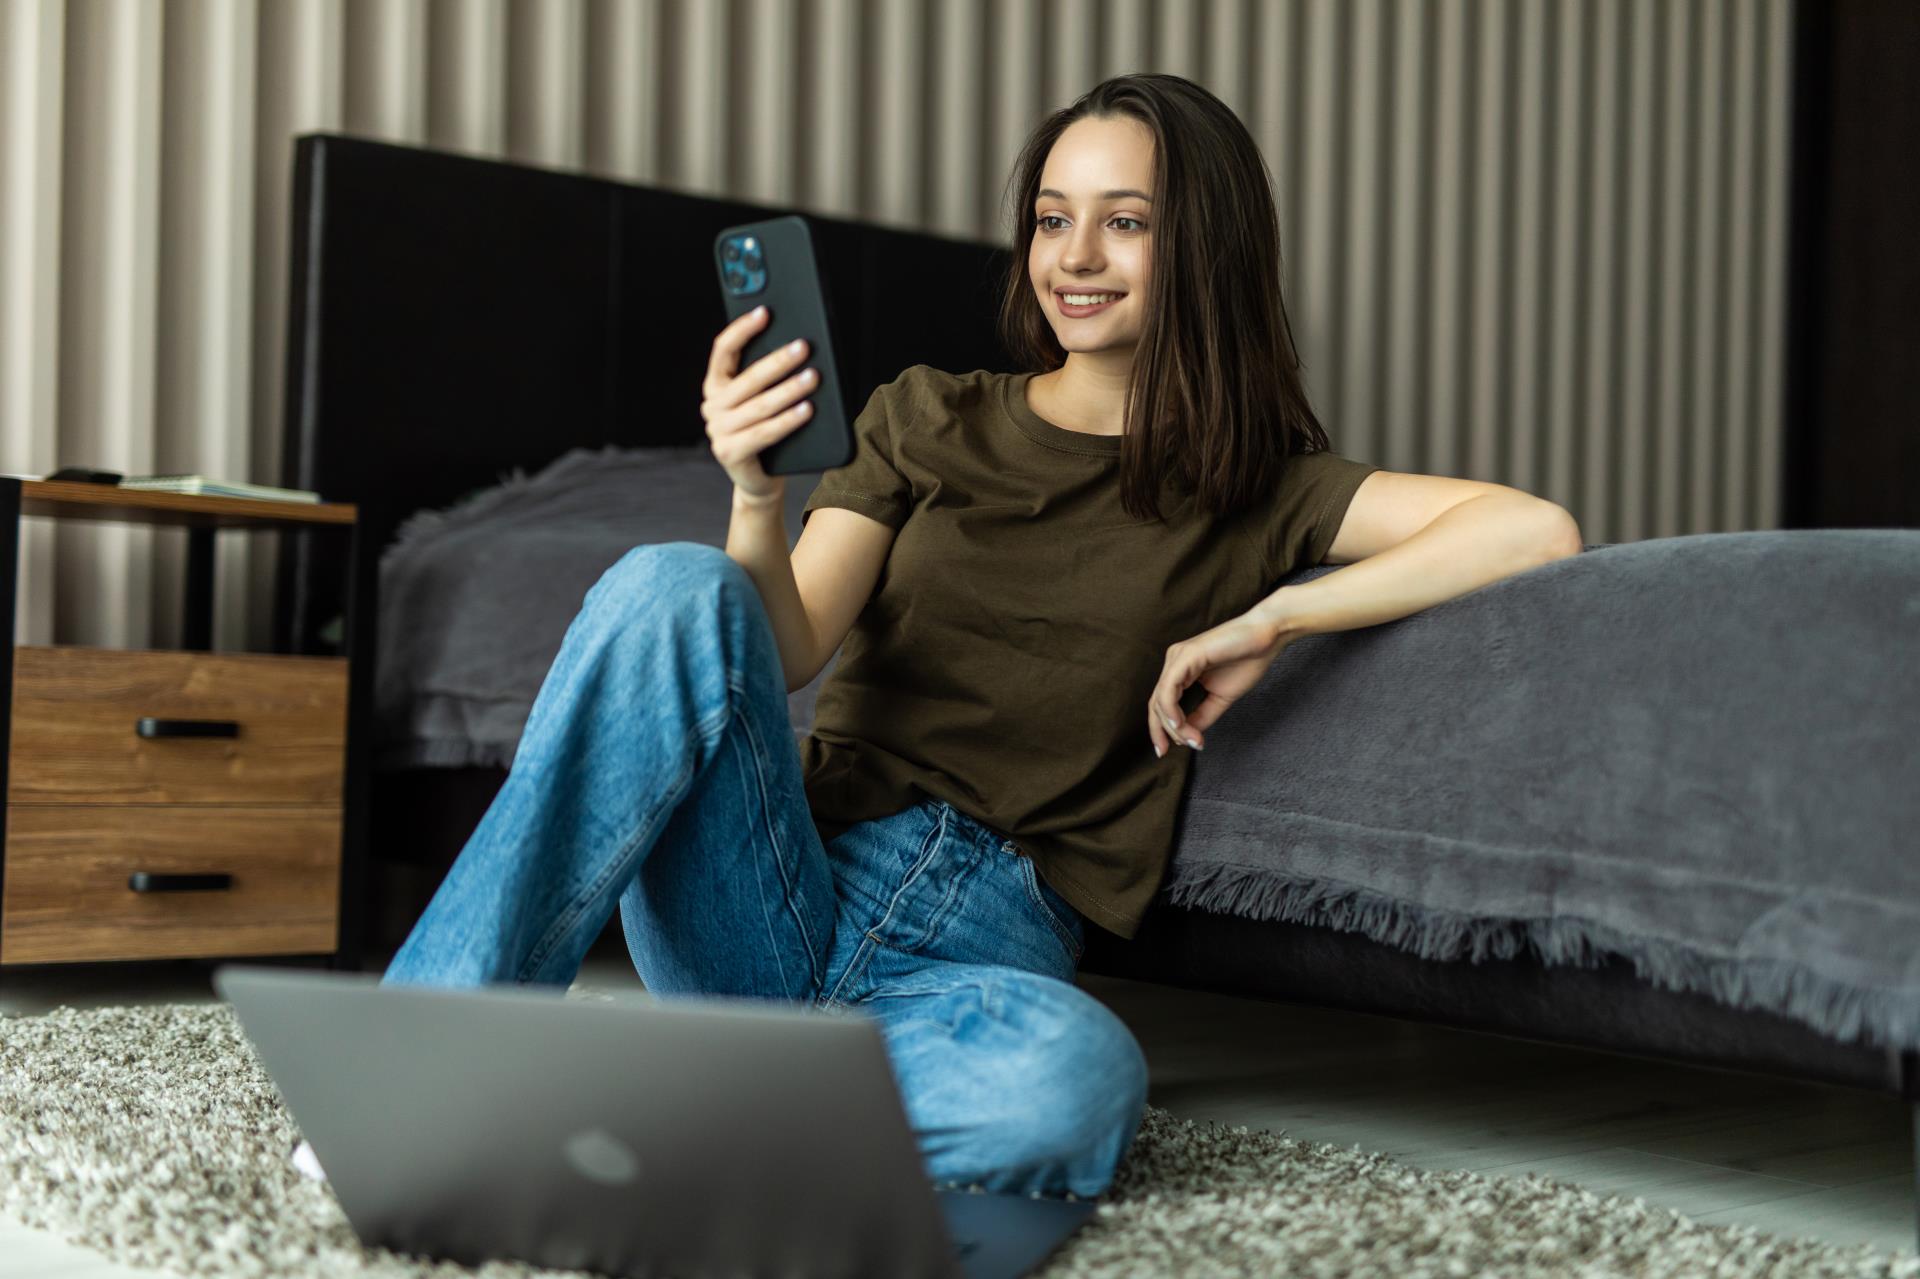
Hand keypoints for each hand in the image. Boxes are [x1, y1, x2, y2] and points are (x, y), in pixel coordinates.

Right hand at [701, 305, 818, 502]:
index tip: (765, 312)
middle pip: (747, 378)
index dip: (743, 329)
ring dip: (789, 390)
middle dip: (778, 361)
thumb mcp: (765, 399)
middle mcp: (712, 406)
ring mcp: (717, 431)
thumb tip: (797, 346)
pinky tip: (808, 409)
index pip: (723, 349)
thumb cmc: (769, 432)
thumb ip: (769, 376)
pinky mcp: (728, 452)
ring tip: (813, 377)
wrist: (760, 478)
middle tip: (804, 347)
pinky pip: (764, 432)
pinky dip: (788, 421)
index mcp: (716, 384)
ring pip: (759, 406)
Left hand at [1147, 611, 1290, 757]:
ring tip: (1191, 740)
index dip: (1161, 729)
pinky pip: (1169, 688)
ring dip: (1173, 725)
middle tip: (1180, 748)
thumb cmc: (1247, 662)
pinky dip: (1171, 709)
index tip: (1169, 750)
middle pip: (1156, 704)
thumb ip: (1202, 716)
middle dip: (1162, 731)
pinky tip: (1180, 724)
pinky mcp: (1186, 655)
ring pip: (1160, 699)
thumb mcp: (1220, 698)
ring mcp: (1177, 657)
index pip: (1161, 704)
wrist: (1267, 637)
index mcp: (1180, 671)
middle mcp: (1174, 662)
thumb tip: (1187, 737)